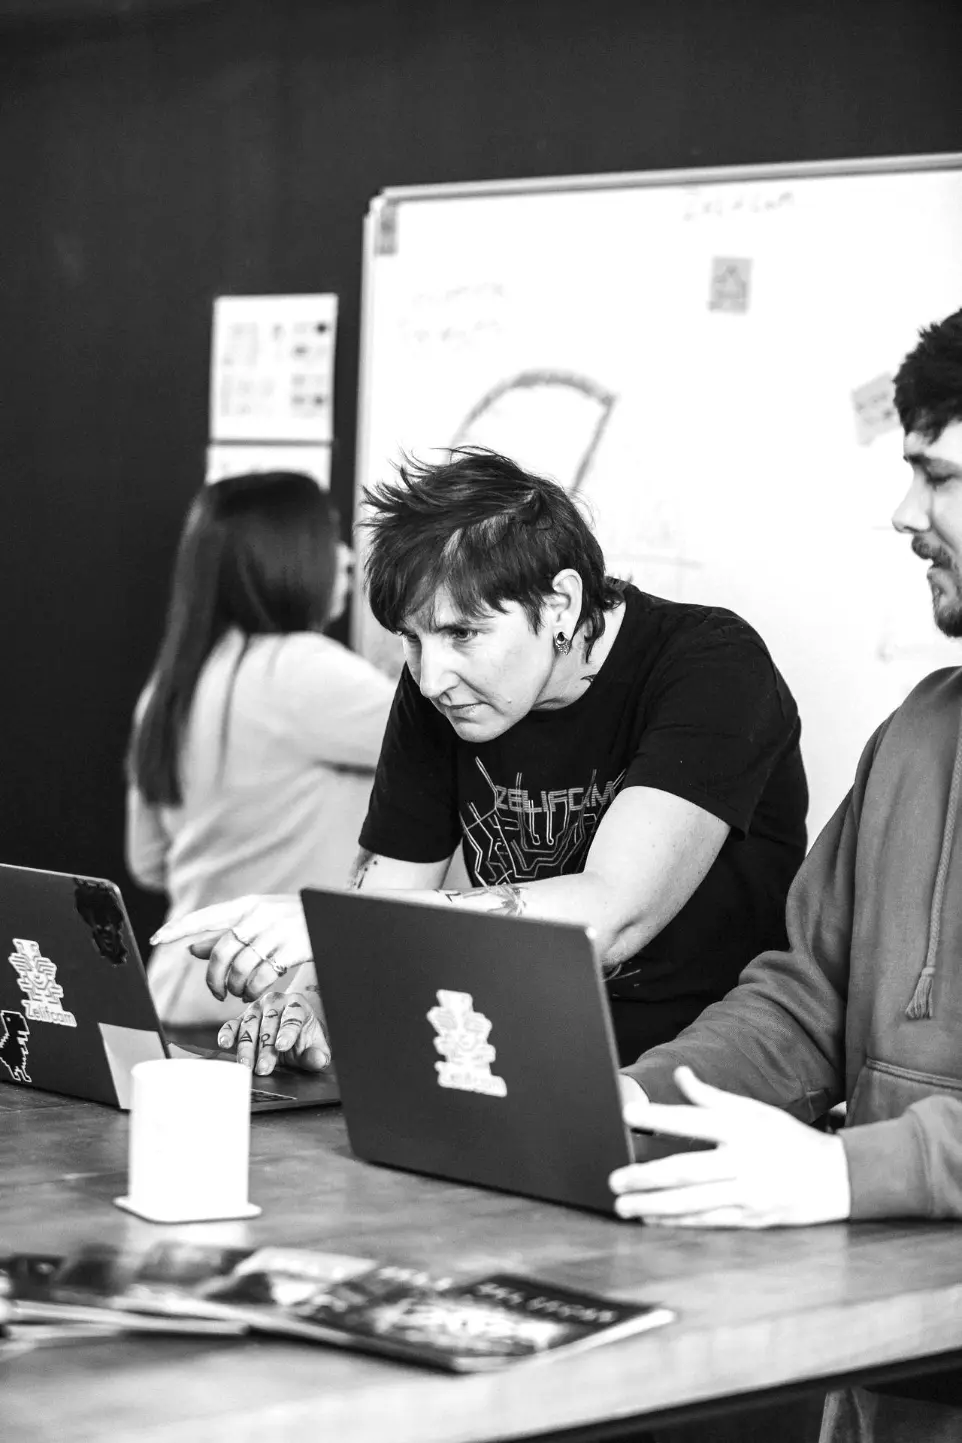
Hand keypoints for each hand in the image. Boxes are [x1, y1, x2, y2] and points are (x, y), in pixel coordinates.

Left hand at [151, 895, 310, 1003]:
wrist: (334, 919)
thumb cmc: (292, 922)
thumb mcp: (259, 922)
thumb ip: (227, 935)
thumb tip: (191, 948)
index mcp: (248, 905)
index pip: (206, 916)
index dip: (179, 927)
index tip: (157, 938)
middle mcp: (259, 915)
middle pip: (222, 951)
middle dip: (214, 979)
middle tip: (217, 993)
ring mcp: (277, 930)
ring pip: (240, 967)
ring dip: (235, 987)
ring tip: (239, 992)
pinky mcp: (292, 947)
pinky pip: (261, 976)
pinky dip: (252, 991)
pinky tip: (254, 993)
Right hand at [218, 991, 329, 1075]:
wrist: (291, 1031)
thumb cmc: (304, 1038)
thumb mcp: (316, 1046)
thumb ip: (318, 1054)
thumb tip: (317, 1060)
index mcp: (296, 1005)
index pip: (292, 1017)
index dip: (287, 1032)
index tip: (282, 1047)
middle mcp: (275, 1002)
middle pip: (269, 1024)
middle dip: (265, 1048)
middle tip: (263, 1068)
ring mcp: (256, 1009)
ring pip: (249, 1026)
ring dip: (246, 1047)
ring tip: (246, 1065)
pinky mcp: (241, 1018)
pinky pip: (232, 1024)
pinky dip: (227, 1033)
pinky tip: (225, 1044)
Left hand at [609, 1066, 850, 1228]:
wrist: (837, 1178)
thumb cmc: (790, 1139)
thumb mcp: (755, 1110)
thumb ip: (713, 1097)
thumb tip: (680, 1075)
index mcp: (743, 1128)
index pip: (694, 1120)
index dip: (660, 1117)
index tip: (629, 1114)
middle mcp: (743, 1161)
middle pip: (687, 1169)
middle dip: (646, 1176)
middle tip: (614, 1177)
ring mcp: (747, 1193)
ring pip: (692, 1201)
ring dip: (654, 1204)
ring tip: (623, 1205)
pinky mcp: (750, 1218)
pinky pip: (706, 1221)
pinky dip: (677, 1221)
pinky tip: (652, 1218)